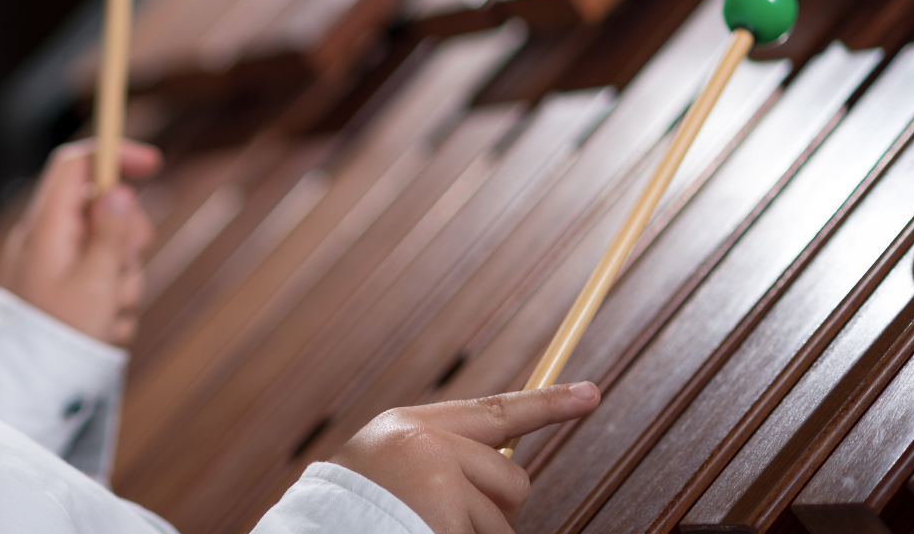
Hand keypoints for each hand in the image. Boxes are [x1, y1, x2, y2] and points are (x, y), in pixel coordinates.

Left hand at [0, 139, 159, 345]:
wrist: (29, 389)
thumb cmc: (60, 337)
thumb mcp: (96, 284)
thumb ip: (111, 234)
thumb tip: (118, 190)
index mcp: (46, 228)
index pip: (75, 165)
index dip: (113, 154)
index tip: (152, 163)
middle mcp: (47, 239)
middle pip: (102, 208)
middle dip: (128, 240)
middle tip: (124, 274)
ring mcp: (54, 264)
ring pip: (109, 248)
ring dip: (122, 280)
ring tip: (109, 316)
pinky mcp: (63, 288)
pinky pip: (101, 279)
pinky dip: (111, 300)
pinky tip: (103, 328)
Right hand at [329, 383, 600, 533]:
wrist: (322, 533)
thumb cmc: (353, 514)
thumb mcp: (391, 470)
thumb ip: (443, 458)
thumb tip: (511, 468)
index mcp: (412, 428)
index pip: (495, 412)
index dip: (547, 404)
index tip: (591, 394)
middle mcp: (429, 445)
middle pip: (511, 478)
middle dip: (496, 509)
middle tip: (445, 520)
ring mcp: (439, 480)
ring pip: (503, 520)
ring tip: (422, 530)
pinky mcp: (445, 515)